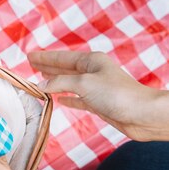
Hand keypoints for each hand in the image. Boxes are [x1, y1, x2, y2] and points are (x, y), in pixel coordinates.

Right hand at [30, 50, 168, 140]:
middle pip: (64, 68)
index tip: (30, 55)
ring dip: (54, 82)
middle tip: (30, 64)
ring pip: (68, 83)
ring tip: (39, 79)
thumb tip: (41, 85)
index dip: (45, 57)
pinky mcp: (97, 103)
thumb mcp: (83, 83)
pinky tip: (59, 99)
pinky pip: (77, 98)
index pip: (62, 57)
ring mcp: (95, 88)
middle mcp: (92, 72)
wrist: (140, 114)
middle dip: (47, 66)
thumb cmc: (116, 94)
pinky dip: (66, 98)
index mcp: (91, 61)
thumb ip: (60, 82)